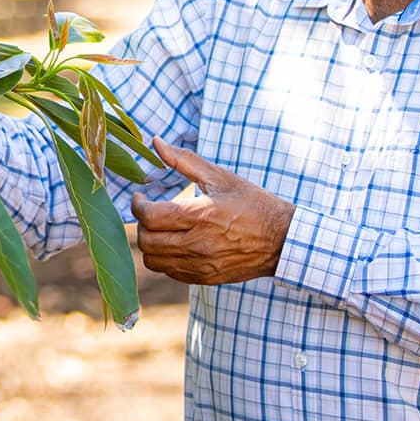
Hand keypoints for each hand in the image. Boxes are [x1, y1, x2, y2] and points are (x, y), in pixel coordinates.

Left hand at [132, 138, 293, 285]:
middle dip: (142, 224)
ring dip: (151, 243)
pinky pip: (169, 272)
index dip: (137, 205)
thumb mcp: (221, 177)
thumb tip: (157, 142)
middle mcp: (197, 243)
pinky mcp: (204, 278)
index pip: (149, 216)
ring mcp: (200, 264)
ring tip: (161, 229)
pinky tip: (176, 243)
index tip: (141, 197)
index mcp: (200, 215)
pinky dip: (165, 258)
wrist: (282, 240)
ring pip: (153, 260)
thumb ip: (185, 160)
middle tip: (150, 212)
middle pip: (146, 240)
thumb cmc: (252, 203)